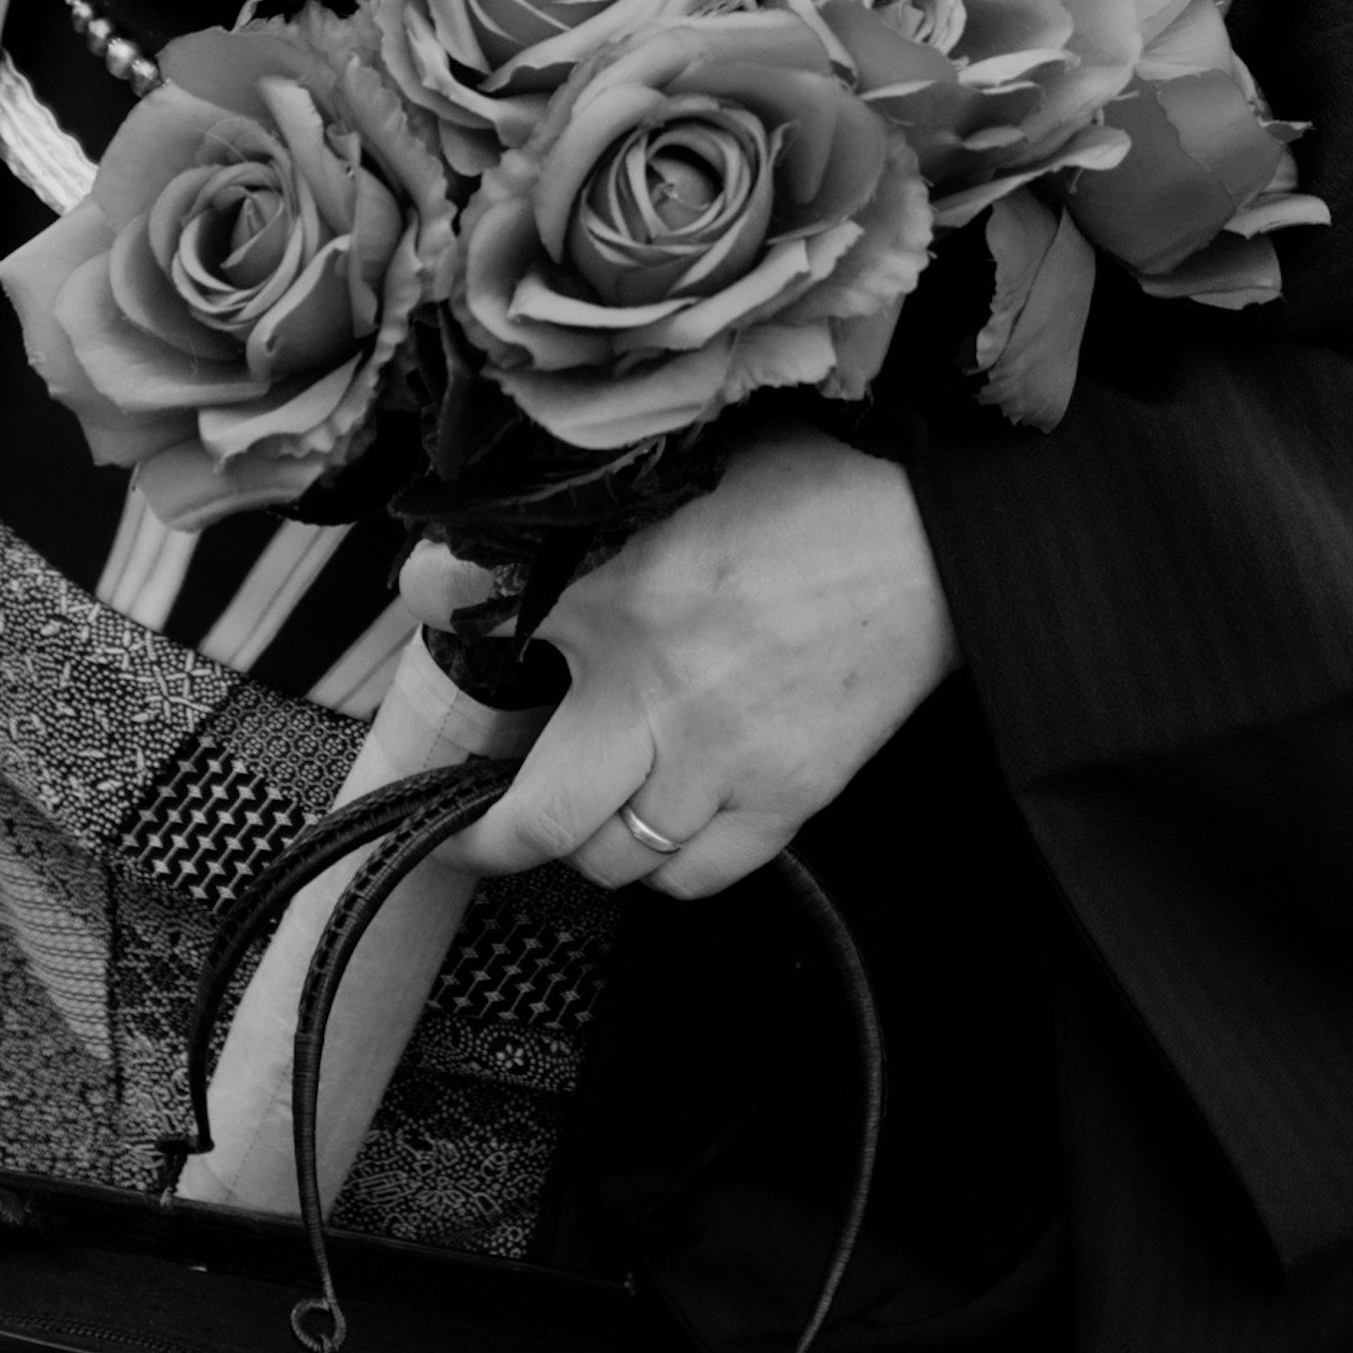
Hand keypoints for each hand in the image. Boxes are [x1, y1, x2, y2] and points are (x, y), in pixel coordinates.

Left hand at [456, 431, 952, 902]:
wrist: (933, 542)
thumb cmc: (806, 494)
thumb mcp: (669, 475)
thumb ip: (568, 521)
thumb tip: (457, 559)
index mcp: (613, 589)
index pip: (472, 620)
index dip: (435, 642)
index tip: (420, 686)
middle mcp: (654, 688)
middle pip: (539, 820)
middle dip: (492, 839)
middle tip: (475, 831)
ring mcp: (722, 757)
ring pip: (614, 858)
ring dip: (589, 842)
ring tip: (588, 808)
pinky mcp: (784, 797)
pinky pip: (694, 876)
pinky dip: (666, 866)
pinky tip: (664, 822)